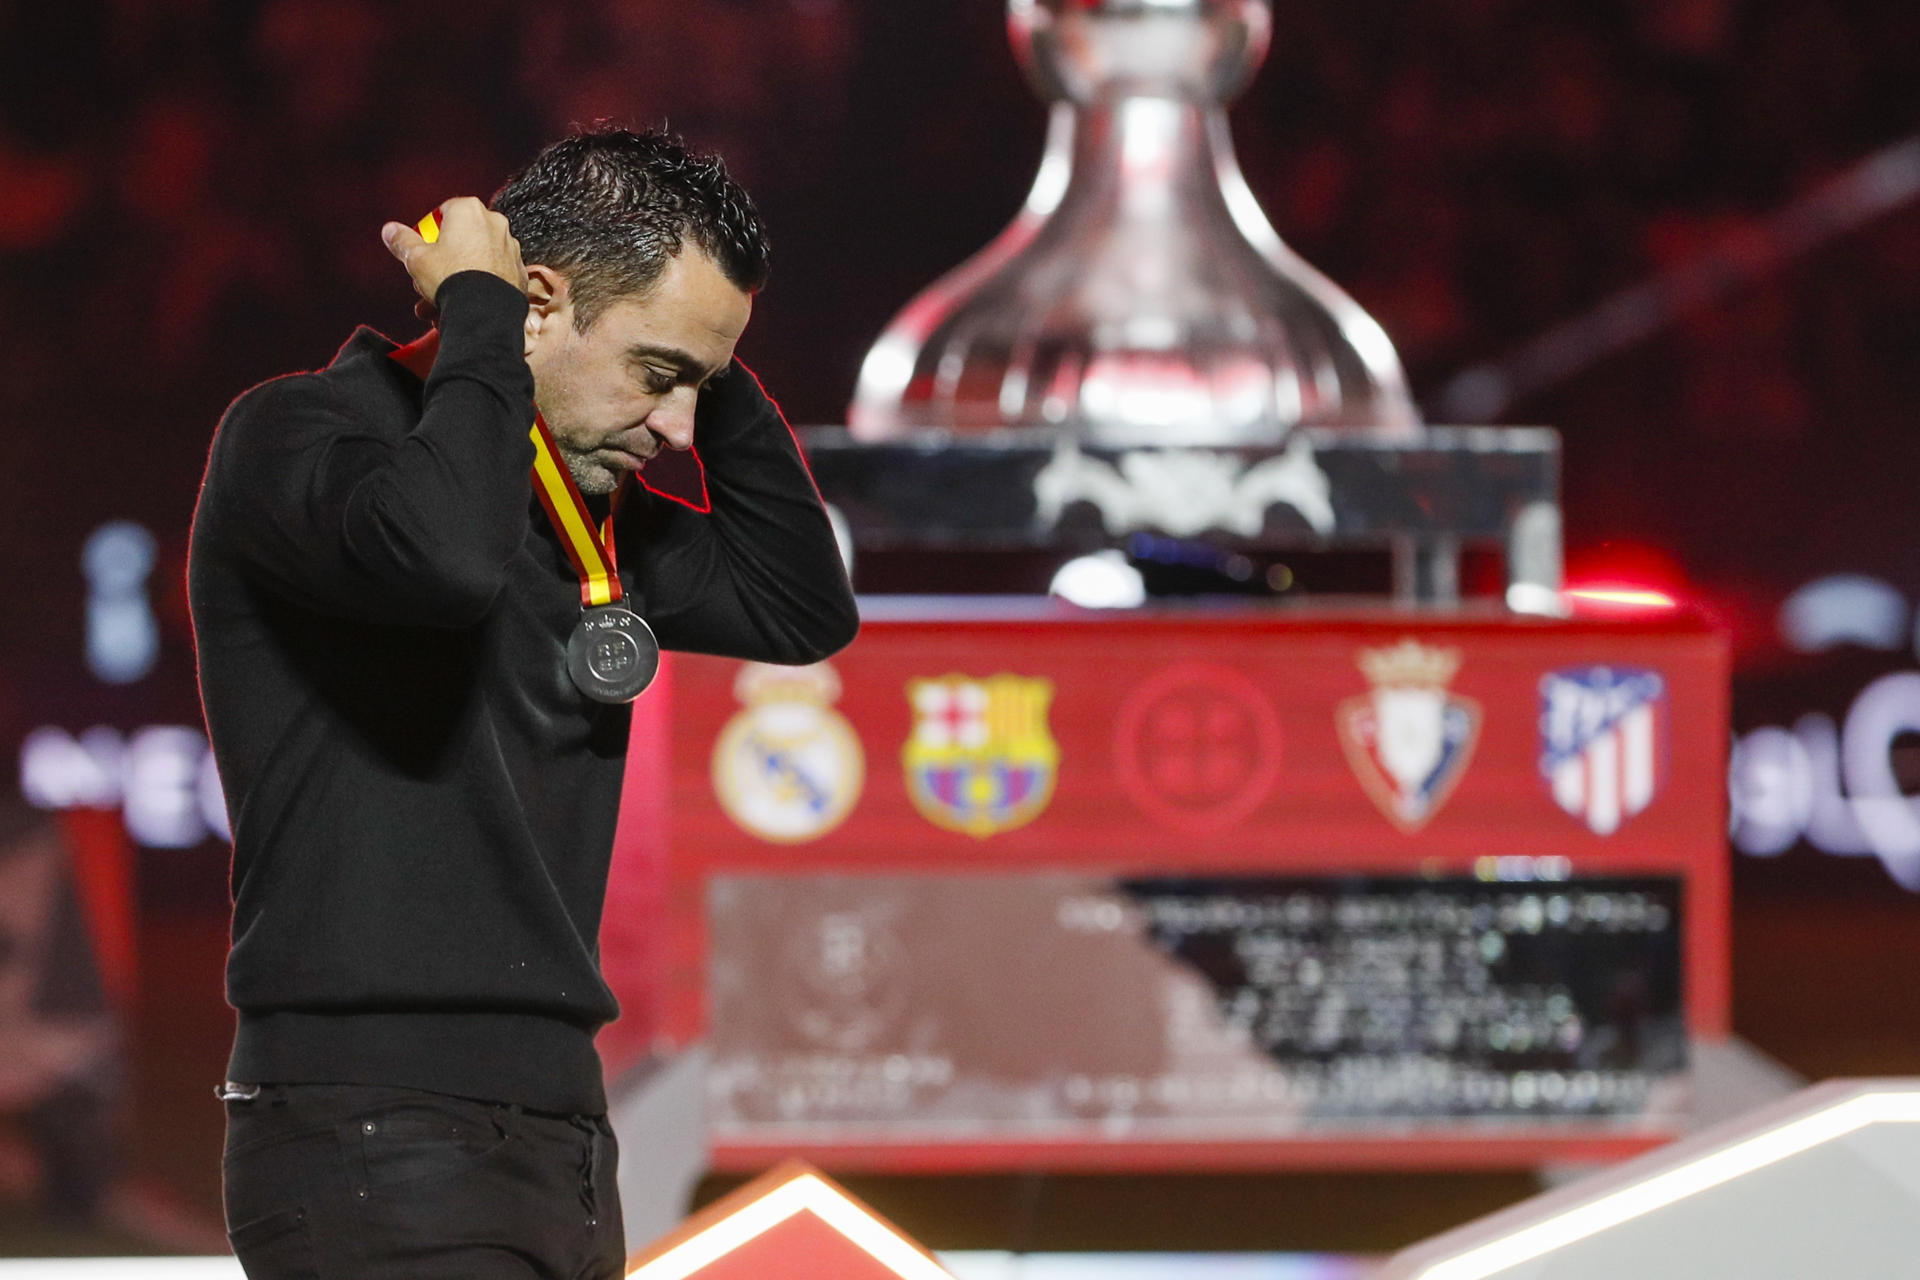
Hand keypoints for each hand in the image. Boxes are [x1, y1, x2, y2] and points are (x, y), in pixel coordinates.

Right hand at [380, 197, 526, 316]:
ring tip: (443, 296)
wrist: (484, 310)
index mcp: (468, 209)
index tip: (423, 250)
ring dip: (460, 274)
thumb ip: (402, 240)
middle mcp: (494, 222)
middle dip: (444, 257)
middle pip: (461, 237)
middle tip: (431, 276)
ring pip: (477, 257)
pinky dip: (481, 284)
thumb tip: (390, 230)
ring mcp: (510, 246)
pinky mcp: (519, 269)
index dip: (429, 234)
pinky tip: (466, 300)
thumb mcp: (416, 258)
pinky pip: (493, 273)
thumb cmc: (452, 278)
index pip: (442, 213)